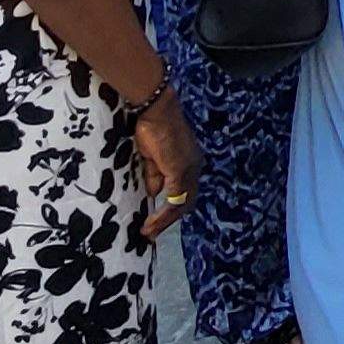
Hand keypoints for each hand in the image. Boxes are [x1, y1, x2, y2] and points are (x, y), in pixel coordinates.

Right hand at [134, 100, 199, 238]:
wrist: (155, 110)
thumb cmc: (151, 127)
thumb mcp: (152, 157)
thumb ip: (155, 175)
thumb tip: (154, 194)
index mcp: (189, 162)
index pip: (185, 192)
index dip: (172, 208)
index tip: (156, 222)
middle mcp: (194, 168)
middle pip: (187, 201)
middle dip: (169, 220)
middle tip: (152, 233)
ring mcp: (189, 170)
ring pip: (182, 204)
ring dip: (165, 221)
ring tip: (149, 232)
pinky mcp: (180, 171)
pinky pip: (174, 199)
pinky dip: (163, 214)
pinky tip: (151, 223)